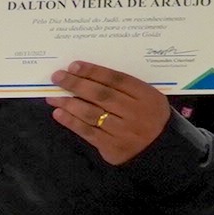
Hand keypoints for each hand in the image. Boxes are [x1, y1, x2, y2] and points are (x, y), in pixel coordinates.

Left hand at [50, 61, 171, 164]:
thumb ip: (124, 88)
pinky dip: (71, 122)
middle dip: (77, 84)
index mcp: (147, 97)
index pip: (117, 80)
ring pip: (92, 114)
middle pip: (102, 95)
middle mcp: (135, 113)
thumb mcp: (147, 98)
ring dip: (69, 103)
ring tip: (53, 96)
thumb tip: (87, 75)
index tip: (74, 65)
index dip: (94, 72)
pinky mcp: (112, 147)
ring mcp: (124, 131)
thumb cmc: (148, 116)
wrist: (160, 148)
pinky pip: (88, 132)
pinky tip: (59, 113)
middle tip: (57, 77)